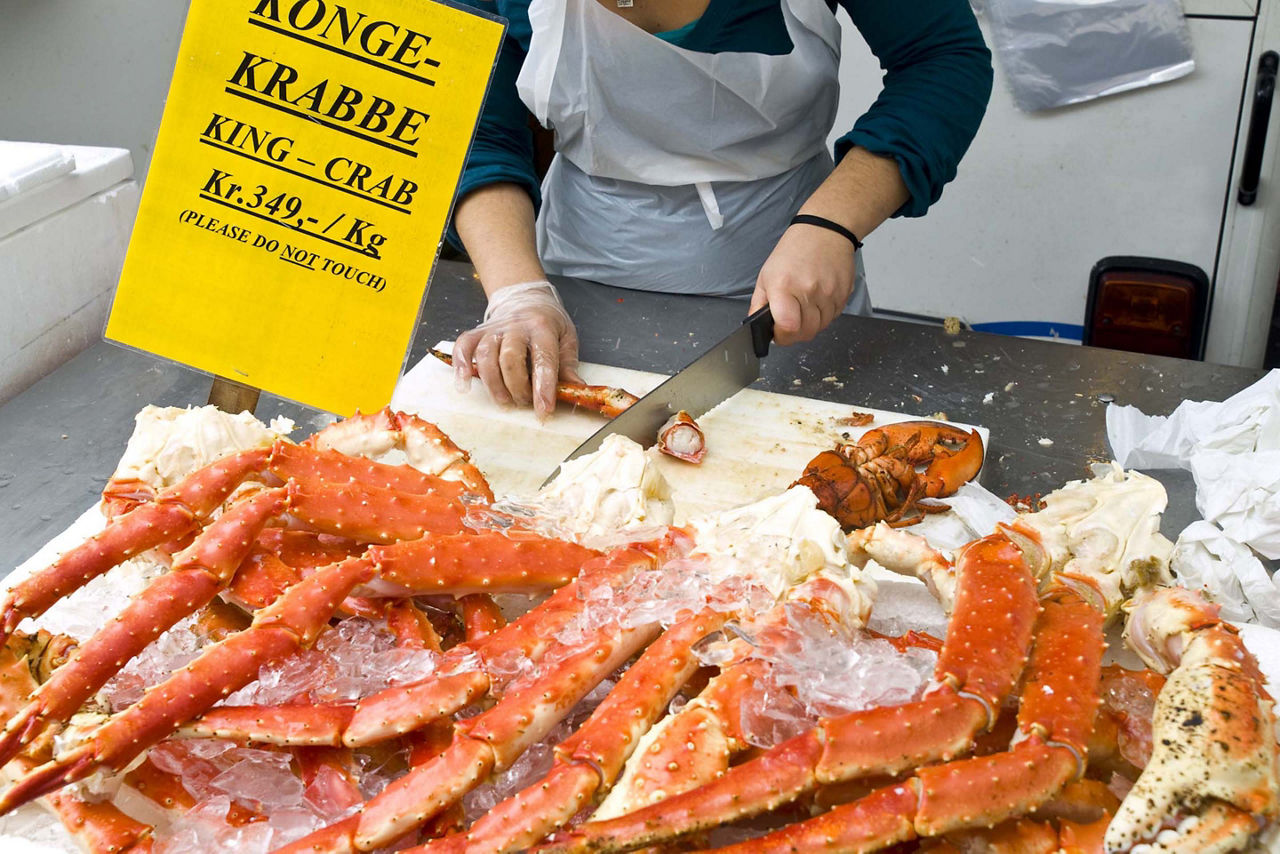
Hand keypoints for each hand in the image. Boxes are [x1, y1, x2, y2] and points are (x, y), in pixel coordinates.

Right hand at [453, 281, 582, 416]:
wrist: (525, 297)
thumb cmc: (548, 323)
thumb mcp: (566, 338)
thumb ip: (568, 364)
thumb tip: (576, 389)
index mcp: (542, 328)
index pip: (543, 359)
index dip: (543, 387)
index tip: (544, 410)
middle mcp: (516, 327)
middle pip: (510, 359)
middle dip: (517, 387)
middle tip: (525, 402)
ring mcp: (494, 329)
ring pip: (486, 356)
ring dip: (494, 384)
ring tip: (504, 400)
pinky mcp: (478, 332)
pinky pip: (463, 347)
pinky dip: (460, 366)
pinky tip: (464, 384)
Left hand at [749, 222, 858, 345]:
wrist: (825, 232)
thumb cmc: (794, 251)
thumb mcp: (766, 276)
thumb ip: (759, 305)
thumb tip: (756, 328)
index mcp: (784, 286)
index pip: (788, 327)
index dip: (781, 336)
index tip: (778, 332)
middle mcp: (809, 291)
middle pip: (805, 332)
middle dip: (795, 334)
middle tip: (790, 322)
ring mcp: (829, 293)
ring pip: (820, 327)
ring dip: (811, 324)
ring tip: (804, 306)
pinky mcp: (844, 294)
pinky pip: (833, 317)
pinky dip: (824, 315)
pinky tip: (817, 299)